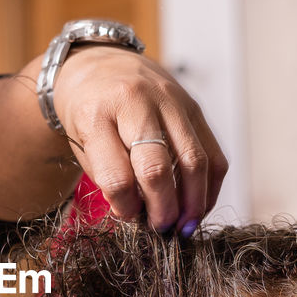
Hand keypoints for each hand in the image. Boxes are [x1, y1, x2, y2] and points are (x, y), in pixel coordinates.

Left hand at [51, 46, 227, 232]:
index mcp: (96, 114)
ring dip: (193, 202)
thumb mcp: (83, 144)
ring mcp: (170, 101)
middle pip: (156, 168)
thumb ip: (109, 178)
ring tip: (185, 226)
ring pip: (193, 161)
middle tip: (161, 230)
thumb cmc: (91, 113)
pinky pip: (213, 153)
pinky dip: (210, 185)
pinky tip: (199, 204)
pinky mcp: (194, 106)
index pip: (115, 175)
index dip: (125, 207)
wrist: (103, 66)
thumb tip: (142, 215)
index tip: (128, 217)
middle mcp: (136, 103)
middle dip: (163, 209)